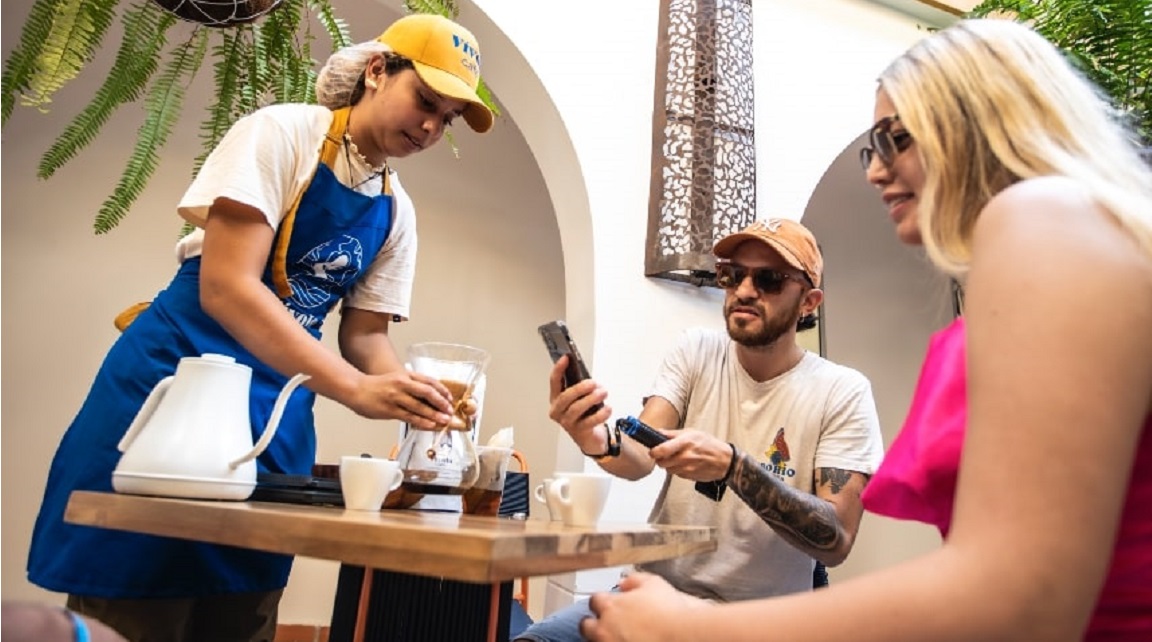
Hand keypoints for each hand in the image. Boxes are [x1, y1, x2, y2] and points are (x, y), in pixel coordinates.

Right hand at [345, 370, 454, 427]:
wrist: (356, 389)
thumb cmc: (376, 386)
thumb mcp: (396, 379)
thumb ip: (411, 386)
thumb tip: (429, 398)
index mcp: (405, 375)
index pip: (429, 381)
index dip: (442, 390)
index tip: (449, 398)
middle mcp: (402, 384)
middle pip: (427, 392)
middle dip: (441, 402)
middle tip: (449, 410)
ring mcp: (396, 397)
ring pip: (419, 406)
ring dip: (434, 414)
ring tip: (444, 420)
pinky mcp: (389, 409)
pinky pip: (409, 416)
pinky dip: (421, 421)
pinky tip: (429, 425)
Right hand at [548, 356, 611, 451]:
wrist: (591, 438)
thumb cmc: (585, 414)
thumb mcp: (582, 398)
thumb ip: (582, 389)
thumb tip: (589, 379)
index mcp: (556, 399)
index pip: (554, 382)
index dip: (559, 369)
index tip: (566, 358)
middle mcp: (558, 411)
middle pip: (565, 397)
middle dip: (580, 388)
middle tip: (594, 383)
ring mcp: (567, 423)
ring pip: (576, 409)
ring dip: (592, 399)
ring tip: (604, 392)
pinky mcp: (579, 432)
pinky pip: (590, 421)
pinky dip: (601, 413)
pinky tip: (608, 408)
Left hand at [580, 573, 707, 641]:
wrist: (682, 636)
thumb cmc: (670, 611)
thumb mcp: (653, 583)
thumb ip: (634, 580)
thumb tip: (623, 583)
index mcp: (610, 606)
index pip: (594, 601)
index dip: (602, 602)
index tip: (609, 604)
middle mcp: (604, 628)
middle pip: (586, 626)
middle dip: (593, 624)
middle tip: (607, 624)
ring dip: (603, 638)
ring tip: (618, 636)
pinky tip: (627, 641)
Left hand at [649, 430, 732, 481]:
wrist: (724, 460)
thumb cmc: (709, 445)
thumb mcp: (692, 432)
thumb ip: (673, 434)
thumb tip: (658, 432)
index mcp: (685, 442)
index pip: (662, 450)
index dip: (653, 451)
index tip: (652, 451)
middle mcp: (685, 457)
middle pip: (662, 462)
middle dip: (660, 459)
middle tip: (664, 454)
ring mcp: (687, 468)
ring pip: (668, 469)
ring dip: (669, 465)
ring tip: (677, 458)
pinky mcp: (689, 477)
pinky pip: (676, 474)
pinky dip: (677, 470)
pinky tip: (684, 464)